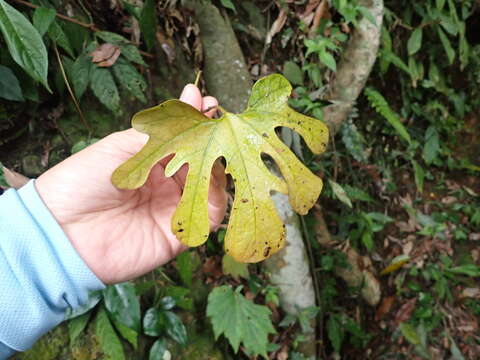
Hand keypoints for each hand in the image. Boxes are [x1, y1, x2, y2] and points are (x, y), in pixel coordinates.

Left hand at [36, 85, 226, 283]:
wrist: (61, 230)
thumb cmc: (83, 181)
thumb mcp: (122, 146)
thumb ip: (161, 129)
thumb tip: (191, 92)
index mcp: (151, 162)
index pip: (185, 140)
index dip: (199, 123)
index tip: (210, 104)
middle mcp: (166, 184)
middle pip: (202, 162)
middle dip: (213, 142)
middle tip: (220, 126)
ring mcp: (174, 208)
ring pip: (210, 187)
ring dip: (217, 166)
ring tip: (217, 149)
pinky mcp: (179, 233)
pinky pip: (208, 215)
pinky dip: (217, 197)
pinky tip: (213, 178)